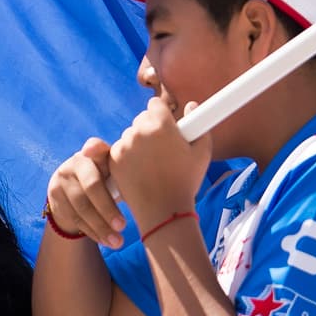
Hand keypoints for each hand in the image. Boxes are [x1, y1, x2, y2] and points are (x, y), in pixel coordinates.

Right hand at [46, 137, 126, 247]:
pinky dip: (93, 233)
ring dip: (101, 228)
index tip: (92, 152)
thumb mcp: (112, 170)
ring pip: (82, 208)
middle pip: (91, 187)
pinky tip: (106, 242)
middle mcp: (74, 163)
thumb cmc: (105, 177)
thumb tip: (149, 179)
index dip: (94, 149)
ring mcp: (62, 180)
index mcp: (93, 153)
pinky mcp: (55, 198)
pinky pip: (76, 219)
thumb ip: (125, 169)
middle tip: (123, 226)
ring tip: (118, 243)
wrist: (73, 188)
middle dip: (107, 209)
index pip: (94, 147)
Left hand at [109, 98, 210, 228]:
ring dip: (138, 143)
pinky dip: (127, 156)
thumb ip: (200, 123)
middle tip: (162, 148)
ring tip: (152, 163)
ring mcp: (124, 146)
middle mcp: (139, 131)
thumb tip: (192, 105)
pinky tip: (140, 170)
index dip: (163, 115)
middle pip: (142, 119)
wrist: (163, 211)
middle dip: (150, 129)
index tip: (168, 126)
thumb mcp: (203, 152)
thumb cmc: (186, 182)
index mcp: (161, 125)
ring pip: (130, 135)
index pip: (155, 104)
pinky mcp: (113, 160)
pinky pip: (119, 149)